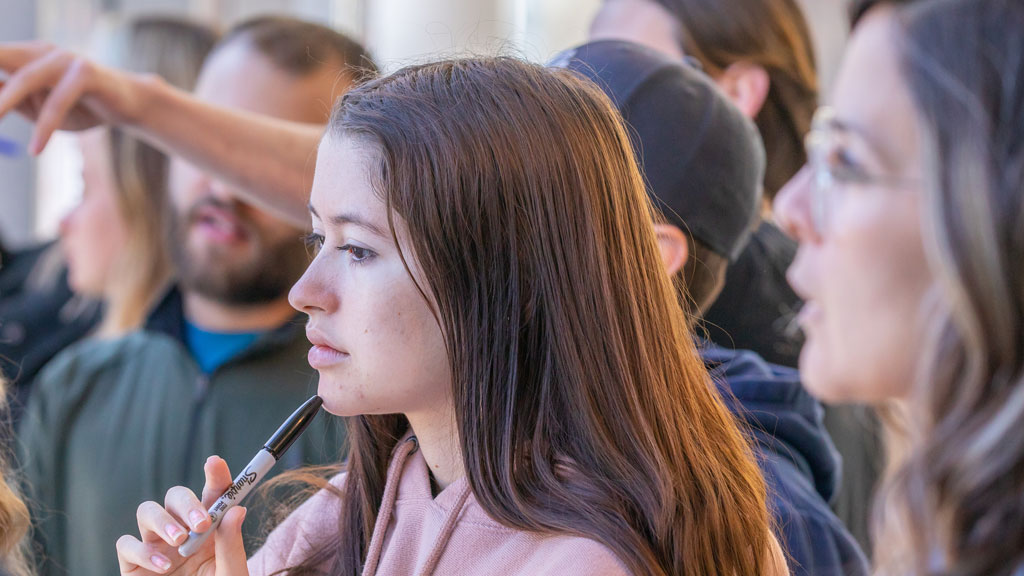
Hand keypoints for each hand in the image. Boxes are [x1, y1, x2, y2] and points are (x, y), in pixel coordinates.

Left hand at [0, 41, 152, 153]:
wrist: (131, 106)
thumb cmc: (83, 108)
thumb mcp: (41, 109)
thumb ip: (12, 103)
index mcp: (26, 56)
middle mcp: (41, 51)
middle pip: (0, 58)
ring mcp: (64, 58)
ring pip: (27, 79)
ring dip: (5, 102)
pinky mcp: (86, 72)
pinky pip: (59, 102)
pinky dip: (46, 127)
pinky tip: (37, 149)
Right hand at [116, 456, 250, 575]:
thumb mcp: (230, 574)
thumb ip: (232, 545)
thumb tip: (237, 508)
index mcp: (211, 529)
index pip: (212, 494)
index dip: (214, 475)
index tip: (215, 463)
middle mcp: (182, 531)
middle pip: (175, 496)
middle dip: (187, 502)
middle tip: (202, 522)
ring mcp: (156, 546)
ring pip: (147, 510)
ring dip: (163, 520)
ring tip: (181, 540)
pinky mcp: (133, 564)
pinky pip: (127, 544)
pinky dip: (143, 551)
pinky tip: (163, 566)